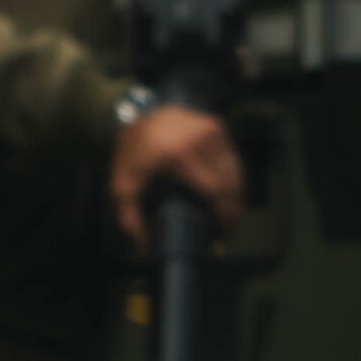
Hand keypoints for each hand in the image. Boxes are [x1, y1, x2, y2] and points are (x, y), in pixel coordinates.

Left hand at [113, 104, 245, 245]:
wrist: (137, 113)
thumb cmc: (131, 151)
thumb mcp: (123, 186)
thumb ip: (131, 218)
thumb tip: (144, 247)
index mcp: (180, 156)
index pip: (215, 189)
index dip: (224, 213)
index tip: (223, 231)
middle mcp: (201, 140)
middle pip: (231, 181)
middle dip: (235, 208)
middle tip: (230, 227)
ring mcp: (211, 130)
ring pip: (235, 169)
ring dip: (237, 193)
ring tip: (231, 213)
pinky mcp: (216, 126)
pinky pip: (231, 156)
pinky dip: (233, 176)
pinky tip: (228, 192)